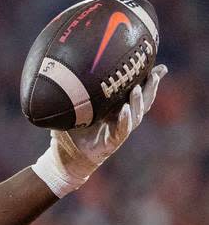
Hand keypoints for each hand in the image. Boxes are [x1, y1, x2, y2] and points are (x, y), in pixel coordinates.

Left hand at [34, 64, 165, 196]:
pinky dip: (124, 120)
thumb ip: (78, 93)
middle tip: (156, 72)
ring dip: (138, 101)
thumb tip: (68, 73)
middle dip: (151, 87)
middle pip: (143, 101)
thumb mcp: (75, 109)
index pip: (137, 91)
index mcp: (116, 109)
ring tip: (138, 88)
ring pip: (136, 115)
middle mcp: (121, 119)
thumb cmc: (70, 133)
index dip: (149, 80)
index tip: (159, 66)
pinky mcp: (112, 143)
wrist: (64, 159)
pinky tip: (125, 109)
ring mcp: (118, 131)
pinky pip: (121, 131)